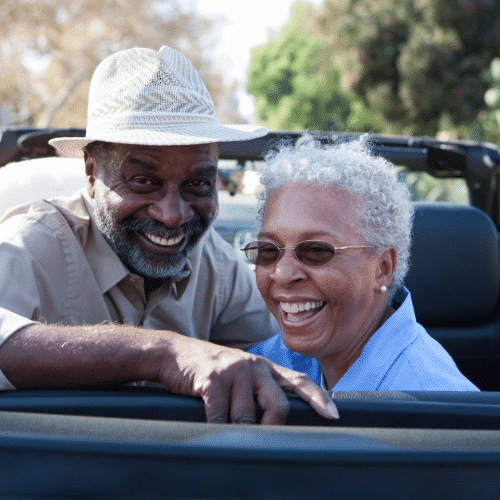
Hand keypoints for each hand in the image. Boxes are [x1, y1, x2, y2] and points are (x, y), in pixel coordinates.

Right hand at [156, 337, 338, 423]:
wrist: (177, 353)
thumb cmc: (213, 370)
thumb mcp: (242, 373)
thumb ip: (260, 389)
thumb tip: (277, 421)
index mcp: (265, 367)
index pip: (299, 381)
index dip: (318, 398)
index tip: (334, 415)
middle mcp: (253, 365)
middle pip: (279, 403)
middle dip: (274, 427)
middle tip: (264, 439)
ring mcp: (233, 370)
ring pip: (247, 415)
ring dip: (238, 430)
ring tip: (230, 431)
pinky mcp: (211, 378)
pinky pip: (220, 414)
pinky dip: (217, 427)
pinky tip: (213, 427)